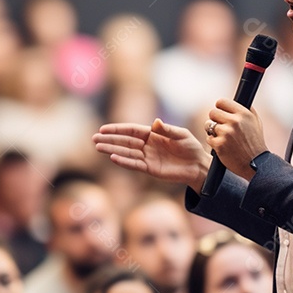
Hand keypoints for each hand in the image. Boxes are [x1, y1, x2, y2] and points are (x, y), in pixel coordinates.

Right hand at [93, 118, 210, 189]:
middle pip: (124, 141)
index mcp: (152, 134)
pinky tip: (112, 158)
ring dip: (112, 150)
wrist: (198, 166)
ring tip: (98, 147)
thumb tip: (154, 122)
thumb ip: (167, 130)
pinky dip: (124, 161)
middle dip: (109, 140)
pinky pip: (134, 164)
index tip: (103, 129)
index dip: (117, 129)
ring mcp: (147, 157)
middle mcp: (146, 145)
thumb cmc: (190, 147)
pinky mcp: (150, 169)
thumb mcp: (181, 135)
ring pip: (126, 153)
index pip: (131, 131)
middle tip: (94, 139)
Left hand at [206, 99, 267, 181]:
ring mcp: (226, 133)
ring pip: (208, 125)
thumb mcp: (256, 122)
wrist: (256, 164)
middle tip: (221, 127)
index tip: (221, 113)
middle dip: (215, 119)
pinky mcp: (219, 144)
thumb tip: (236, 101)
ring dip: (212, 131)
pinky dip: (213, 142)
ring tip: (222, 137)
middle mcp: (234, 121)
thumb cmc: (255, 143)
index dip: (220, 108)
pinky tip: (223, 146)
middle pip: (212, 112)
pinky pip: (209, 138)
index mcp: (243, 114)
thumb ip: (246, 110)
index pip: (221, 102)